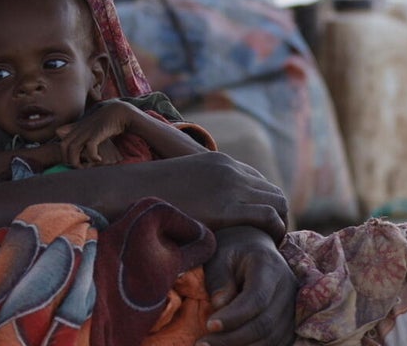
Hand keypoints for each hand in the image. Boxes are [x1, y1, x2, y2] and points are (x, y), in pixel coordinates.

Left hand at [55, 100, 133, 166]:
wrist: (118, 111)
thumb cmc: (105, 121)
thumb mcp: (89, 126)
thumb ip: (80, 131)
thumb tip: (72, 140)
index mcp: (76, 127)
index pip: (59, 132)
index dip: (61, 146)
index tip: (69, 156)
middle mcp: (79, 129)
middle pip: (63, 145)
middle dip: (67, 158)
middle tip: (76, 166)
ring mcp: (87, 131)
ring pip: (73, 148)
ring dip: (76, 161)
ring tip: (84, 167)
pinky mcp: (97, 133)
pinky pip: (90, 147)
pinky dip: (92, 156)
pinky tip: (98, 160)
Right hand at [110, 152, 288, 239]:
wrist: (128, 191)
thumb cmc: (148, 193)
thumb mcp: (181, 182)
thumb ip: (200, 187)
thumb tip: (203, 204)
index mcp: (218, 160)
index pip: (258, 180)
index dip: (263, 203)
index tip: (258, 225)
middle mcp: (228, 168)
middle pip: (273, 190)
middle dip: (276, 215)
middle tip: (268, 239)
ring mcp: (228, 185)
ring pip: (278, 202)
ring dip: (278, 224)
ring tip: (268, 244)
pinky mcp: (226, 207)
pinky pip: (268, 217)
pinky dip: (274, 231)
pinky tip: (265, 246)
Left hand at [196, 227, 294, 345]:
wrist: (254, 249)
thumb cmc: (232, 252)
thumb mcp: (220, 255)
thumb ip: (219, 278)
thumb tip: (219, 305)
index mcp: (269, 266)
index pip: (256, 298)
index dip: (234, 316)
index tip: (209, 325)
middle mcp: (288, 288)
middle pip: (265, 324)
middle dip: (233, 338)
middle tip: (203, 344)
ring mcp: (293, 307)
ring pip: (272, 339)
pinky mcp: (291, 323)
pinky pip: (276, 344)